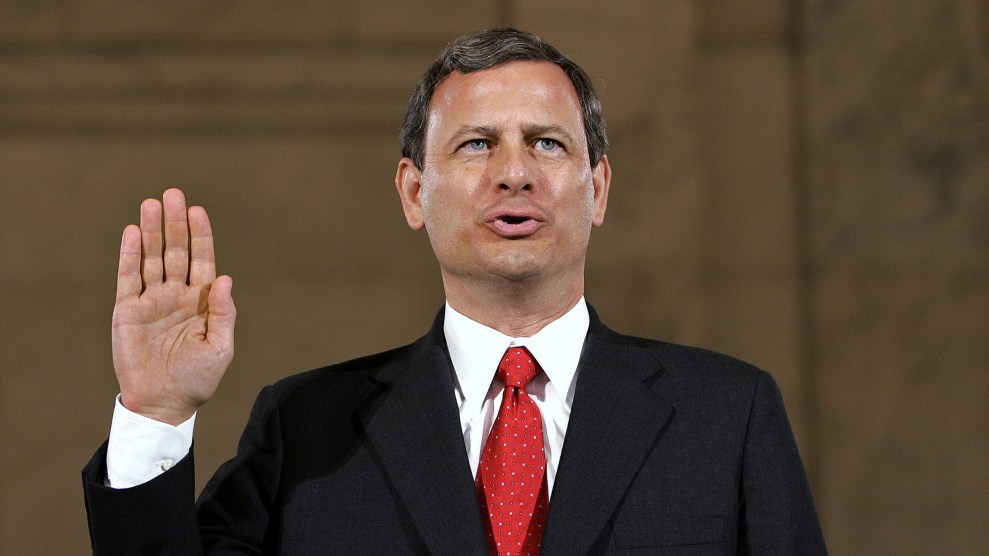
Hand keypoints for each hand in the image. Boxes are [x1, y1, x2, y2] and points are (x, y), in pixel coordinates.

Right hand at [111, 188, 235, 424]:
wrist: (164, 403)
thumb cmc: (198, 379)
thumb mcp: (220, 347)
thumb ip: (224, 313)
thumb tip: (225, 278)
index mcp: (201, 301)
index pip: (201, 260)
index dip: (200, 236)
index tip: (198, 210)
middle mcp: (176, 295)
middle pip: (174, 251)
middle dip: (174, 224)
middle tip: (173, 194)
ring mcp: (151, 301)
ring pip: (150, 258)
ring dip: (150, 231)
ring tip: (151, 204)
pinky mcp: (127, 312)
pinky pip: (127, 278)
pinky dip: (129, 255)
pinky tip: (131, 232)